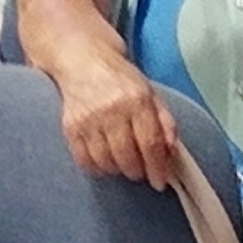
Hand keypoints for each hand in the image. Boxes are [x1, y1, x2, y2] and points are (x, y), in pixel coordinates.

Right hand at [49, 47, 185, 188]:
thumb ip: (164, 121)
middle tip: (140, 171)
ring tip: (122, 163)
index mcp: (137, 100)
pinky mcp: (70, 127)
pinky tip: (104, 161)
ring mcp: (88, 119)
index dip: (157, 168)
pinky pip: (84, 161)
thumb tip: (171, 151)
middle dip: (137, 171)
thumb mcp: (150, 93)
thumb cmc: (121, 80)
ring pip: (106, 162)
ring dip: (118, 170)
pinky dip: (97, 168)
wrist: (82, 60)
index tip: (159, 183)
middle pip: (127, 157)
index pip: (150, 143)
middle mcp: (112, 110)